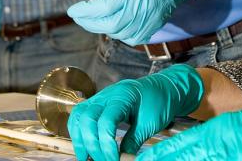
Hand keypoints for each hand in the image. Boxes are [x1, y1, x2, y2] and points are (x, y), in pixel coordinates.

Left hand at [67, 0, 195, 44]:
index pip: (103, 8)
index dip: (84, 12)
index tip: (72, 10)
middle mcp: (141, 9)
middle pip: (109, 25)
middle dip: (89, 23)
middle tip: (78, 16)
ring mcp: (149, 20)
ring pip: (120, 34)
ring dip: (103, 28)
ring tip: (93, 19)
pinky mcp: (154, 25)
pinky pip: (133, 38)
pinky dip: (119, 34)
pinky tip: (113, 24)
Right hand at [68, 63, 202, 160]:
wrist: (163, 88)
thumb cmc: (159, 102)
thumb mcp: (149, 124)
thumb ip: (133, 141)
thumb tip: (121, 160)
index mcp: (122, 97)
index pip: (106, 122)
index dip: (106, 145)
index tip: (113, 159)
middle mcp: (106, 95)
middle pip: (87, 119)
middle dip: (91, 144)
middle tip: (100, 160)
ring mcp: (99, 98)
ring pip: (78, 116)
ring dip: (79, 138)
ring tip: (85, 157)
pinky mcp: (97, 104)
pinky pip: (80, 116)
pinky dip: (79, 132)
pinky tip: (85, 145)